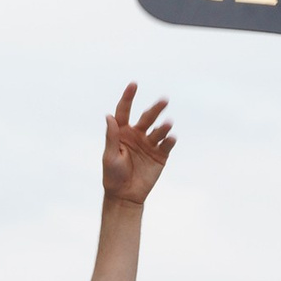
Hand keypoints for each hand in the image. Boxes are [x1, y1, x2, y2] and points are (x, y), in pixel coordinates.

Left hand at [101, 85, 174, 207]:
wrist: (125, 195)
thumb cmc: (112, 175)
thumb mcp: (109, 155)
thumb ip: (111, 136)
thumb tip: (109, 116)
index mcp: (122, 132)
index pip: (124, 111)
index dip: (128, 97)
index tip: (134, 84)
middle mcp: (137, 134)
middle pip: (147, 117)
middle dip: (155, 109)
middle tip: (164, 100)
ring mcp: (150, 144)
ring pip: (159, 130)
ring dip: (164, 126)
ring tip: (167, 123)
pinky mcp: (160, 155)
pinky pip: (167, 145)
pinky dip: (170, 140)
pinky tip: (172, 137)